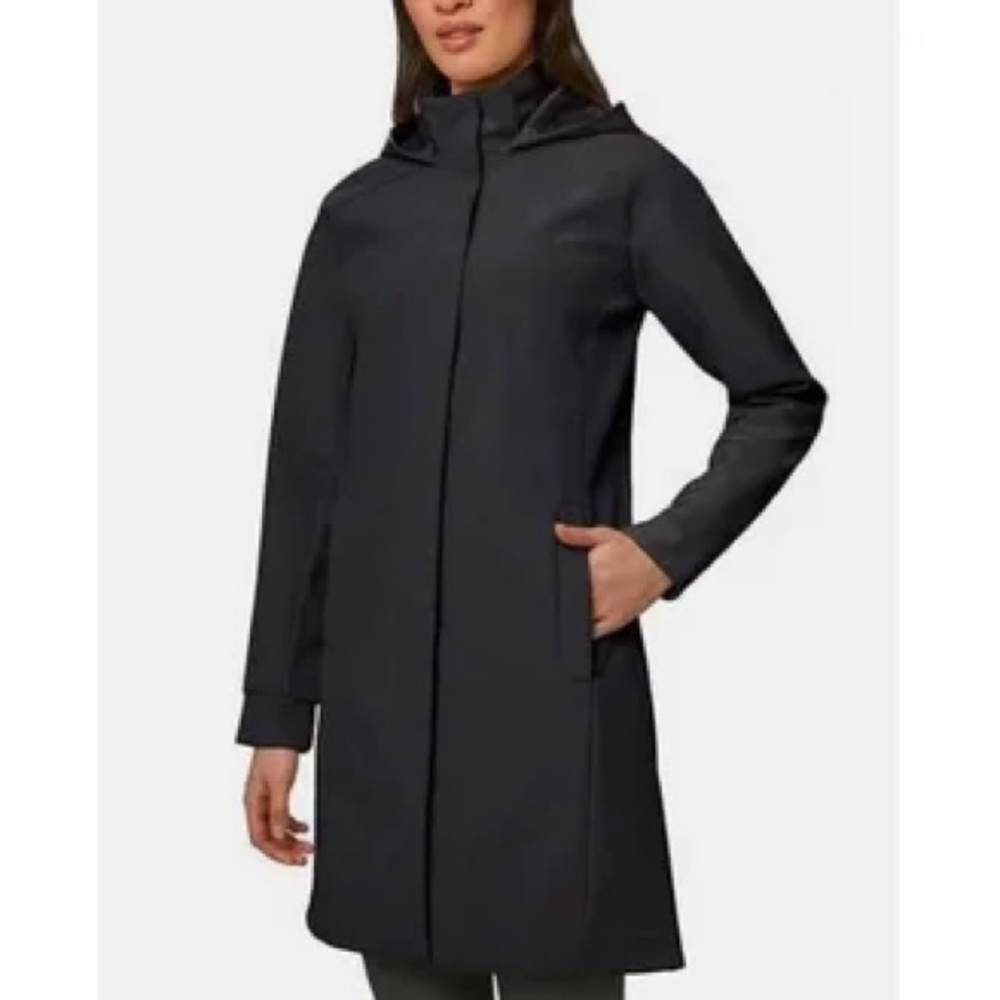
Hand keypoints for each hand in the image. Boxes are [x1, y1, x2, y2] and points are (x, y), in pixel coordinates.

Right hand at [243, 747, 314, 865]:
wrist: (280, 730)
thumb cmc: (275, 751)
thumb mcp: (280, 784)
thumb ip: (278, 811)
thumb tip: (277, 836)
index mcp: (252, 803)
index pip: (261, 839)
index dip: (277, 852)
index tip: (295, 859)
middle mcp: (256, 803)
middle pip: (268, 837)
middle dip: (286, 849)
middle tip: (305, 856)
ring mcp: (266, 798)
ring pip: (275, 828)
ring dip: (291, 839)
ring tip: (308, 845)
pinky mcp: (276, 791)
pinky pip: (281, 816)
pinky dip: (292, 825)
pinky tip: (304, 827)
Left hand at [553, 522, 671, 637]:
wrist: (659, 561)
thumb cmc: (633, 549)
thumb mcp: (603, 535)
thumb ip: (577, 534)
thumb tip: (557, 530)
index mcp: (592, 571)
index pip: (564, 584)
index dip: (553, 586)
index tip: (548, 585)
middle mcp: (598, 593)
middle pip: (569, 602)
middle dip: (563, 599)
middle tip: (558, 595)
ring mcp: (607, 609)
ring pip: (579, 619)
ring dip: (572, 614)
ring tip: (569, 608)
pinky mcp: (617, 620)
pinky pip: (595, 632)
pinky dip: (585, 631)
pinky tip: (580, 624)